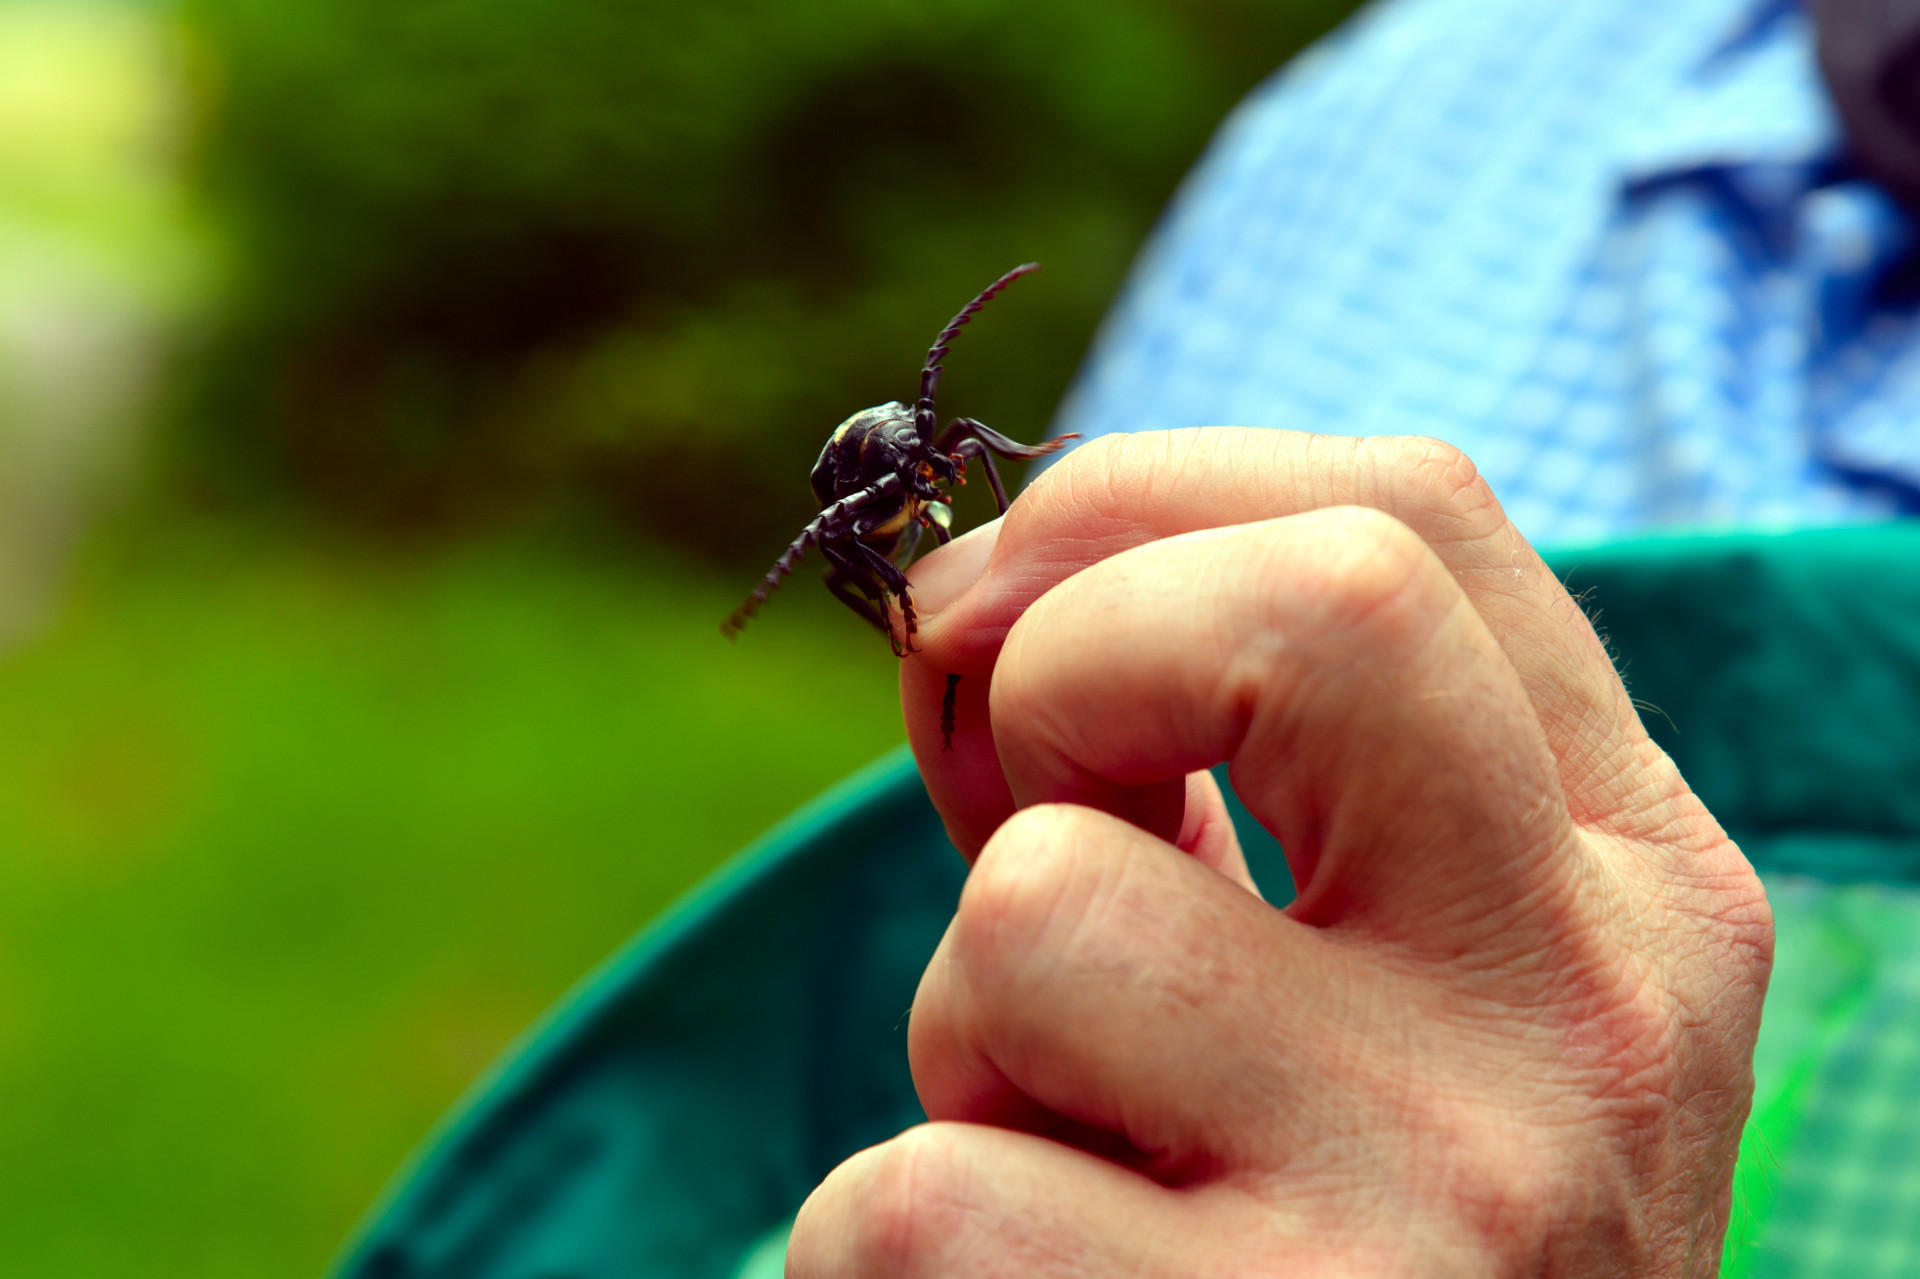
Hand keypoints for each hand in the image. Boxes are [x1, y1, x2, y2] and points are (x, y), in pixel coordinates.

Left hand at [787, 429, 1771, 1276]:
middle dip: (1070, 652)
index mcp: (1632, 884)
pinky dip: (895, 1252)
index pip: (1411, 519)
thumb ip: (1189, 787)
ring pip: (1038, 919)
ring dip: (966, 1042)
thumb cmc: (1344, 1237)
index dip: (1142, 497)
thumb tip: (960, 621)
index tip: (995, 596)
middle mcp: (1588, 1017)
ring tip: (1076, 1173)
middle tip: (1029, 813)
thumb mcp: (1350, 990)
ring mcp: (1454, 1203)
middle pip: (1317, 607)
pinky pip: (920, 1200)